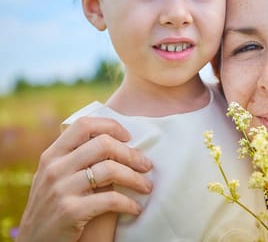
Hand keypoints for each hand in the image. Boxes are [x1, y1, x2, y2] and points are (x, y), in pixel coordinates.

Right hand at [16, 116, 152, 241]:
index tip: (129, 137)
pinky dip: (129, 203)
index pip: (84, 125)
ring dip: (135, 178)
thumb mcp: (54, 177)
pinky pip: (110, 199)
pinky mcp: (70, 211)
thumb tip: (114, 140)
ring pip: (110, 170)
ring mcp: (60, 189)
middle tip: (147, 165)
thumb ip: (74, 158)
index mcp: (51, 155)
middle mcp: (54, 168)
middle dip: (131, 154)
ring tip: (146, 187)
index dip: (111, 126)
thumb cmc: (54, 207)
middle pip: (103, 144)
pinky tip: (136, 208)